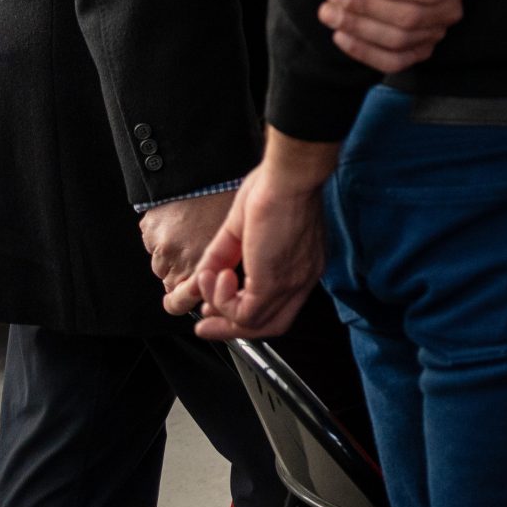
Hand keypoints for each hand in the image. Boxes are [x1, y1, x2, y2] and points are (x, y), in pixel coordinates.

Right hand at [141, 188, 237, 311]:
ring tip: (190, 233)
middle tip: (195, 257)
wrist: (204, 171)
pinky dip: (163, 236)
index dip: (186, 298)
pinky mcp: (149, 230)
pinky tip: (180, 220)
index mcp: (201, 264)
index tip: (192, 293)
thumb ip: (224, 263)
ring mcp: (159, 245)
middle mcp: (176, 259)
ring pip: (161, 264)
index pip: (179, 302)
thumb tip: (221, 279)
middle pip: (170, 284)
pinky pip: (153, 242)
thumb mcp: (235, 236)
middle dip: (181, 276)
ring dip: (172, 256)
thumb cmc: (226, 200)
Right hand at [186, 138, 333, 339]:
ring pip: (256, 324)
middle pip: (272, 325)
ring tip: (205, 289)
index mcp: (302, 266)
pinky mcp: (275, 282)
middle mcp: (303, 279)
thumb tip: (203, 277)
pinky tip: (215, 277)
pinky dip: (222, 301)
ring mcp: (292, 283)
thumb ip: (222, 256)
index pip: (279, 306)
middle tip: (204, 325)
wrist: (290, 176)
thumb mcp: (241, 229)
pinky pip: (244, 312)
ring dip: (222, 311)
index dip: (245, 314)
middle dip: (232, 329)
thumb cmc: (274, 188)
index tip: (217, 310)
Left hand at [317, 0, 483, 73]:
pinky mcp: (417, 53)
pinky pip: (393, 62)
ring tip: (328, 13)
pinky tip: (340, 37)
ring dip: (359, 29)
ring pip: (398, 41)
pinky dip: (365, 53)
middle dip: (367, 7)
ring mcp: (434, 35)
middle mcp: (450, 11)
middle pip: (409, 18)